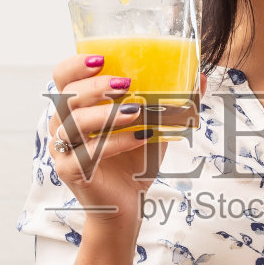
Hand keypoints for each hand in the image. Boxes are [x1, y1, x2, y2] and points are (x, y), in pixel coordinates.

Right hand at [47, 54, 165, 234]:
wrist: (126, 205)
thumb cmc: (134, 162)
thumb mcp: (153, 127)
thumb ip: (170, 103)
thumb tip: (201, 78)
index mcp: (75, 109)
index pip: (62, 78)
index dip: (76, 65)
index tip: (103, 58)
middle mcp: (62, 126)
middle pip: (65, 97)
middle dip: (95, 86)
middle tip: (125, 84)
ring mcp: (62, 150)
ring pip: (73, 123)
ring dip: (105, 114)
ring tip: (136, 111)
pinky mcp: (70, 172)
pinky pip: (88, 153)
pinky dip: (116, 142)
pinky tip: (140, 137)